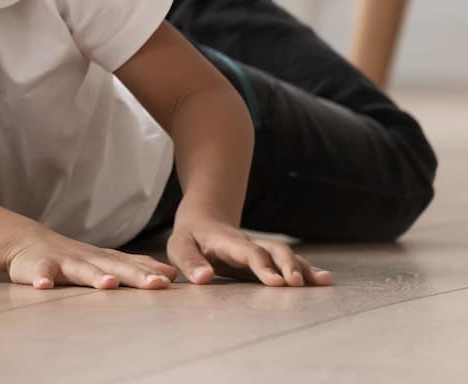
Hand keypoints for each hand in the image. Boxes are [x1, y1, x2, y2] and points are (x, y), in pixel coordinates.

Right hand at [4, 226, 177, 289]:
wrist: (25, 241)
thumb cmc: (70, 256)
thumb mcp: (103, 260)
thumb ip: (133, 266)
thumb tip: (171, 274)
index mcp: (103, 259)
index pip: (131, 264)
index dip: (150, 272)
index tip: (171, 279)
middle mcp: (87, 258)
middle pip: (113, 267)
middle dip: (135, 275)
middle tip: (156, 284)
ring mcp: (63, 262)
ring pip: (80, 269)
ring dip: (94, 276)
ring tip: (108, 284)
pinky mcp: (39, 267)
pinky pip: (41, 273)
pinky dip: (42, 278)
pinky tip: (44, 286)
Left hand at [168, 217, 332, 286]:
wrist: (204, 219)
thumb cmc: (190, 238)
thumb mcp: (179, 246)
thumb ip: (189, 261)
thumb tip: (204, 278)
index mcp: (227, 242)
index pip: (247, 251)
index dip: (262, 265)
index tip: (275, 282)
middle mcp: (249, 243)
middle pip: (273, 250)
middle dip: (287, 265)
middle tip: (297, 284)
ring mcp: (262, 249)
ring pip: (285, 254)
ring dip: (303, 267)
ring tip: (323, 281)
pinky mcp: (268, 258)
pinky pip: (290, 261)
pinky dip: (308, 269)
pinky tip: (324, 279)